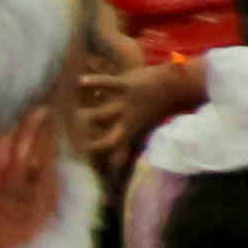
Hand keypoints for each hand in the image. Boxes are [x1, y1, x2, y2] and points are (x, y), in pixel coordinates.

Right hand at [71, 60, 202, 167]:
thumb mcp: (139, 129)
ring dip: (87, 115)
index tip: (79, 156)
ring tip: (73, 115)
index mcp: (129, 131)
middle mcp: (126, 121)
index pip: (112, 149)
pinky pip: (109, 84)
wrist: (174, 85)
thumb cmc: (153, 108)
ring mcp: (125, 104)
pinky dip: (96, 82)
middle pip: (107, 139)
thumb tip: (114, 166)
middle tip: (75, 143)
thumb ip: (125, 147)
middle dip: (92, 144)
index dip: (99, 155)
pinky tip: (81, 81)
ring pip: (101, 114)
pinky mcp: (127, 86)